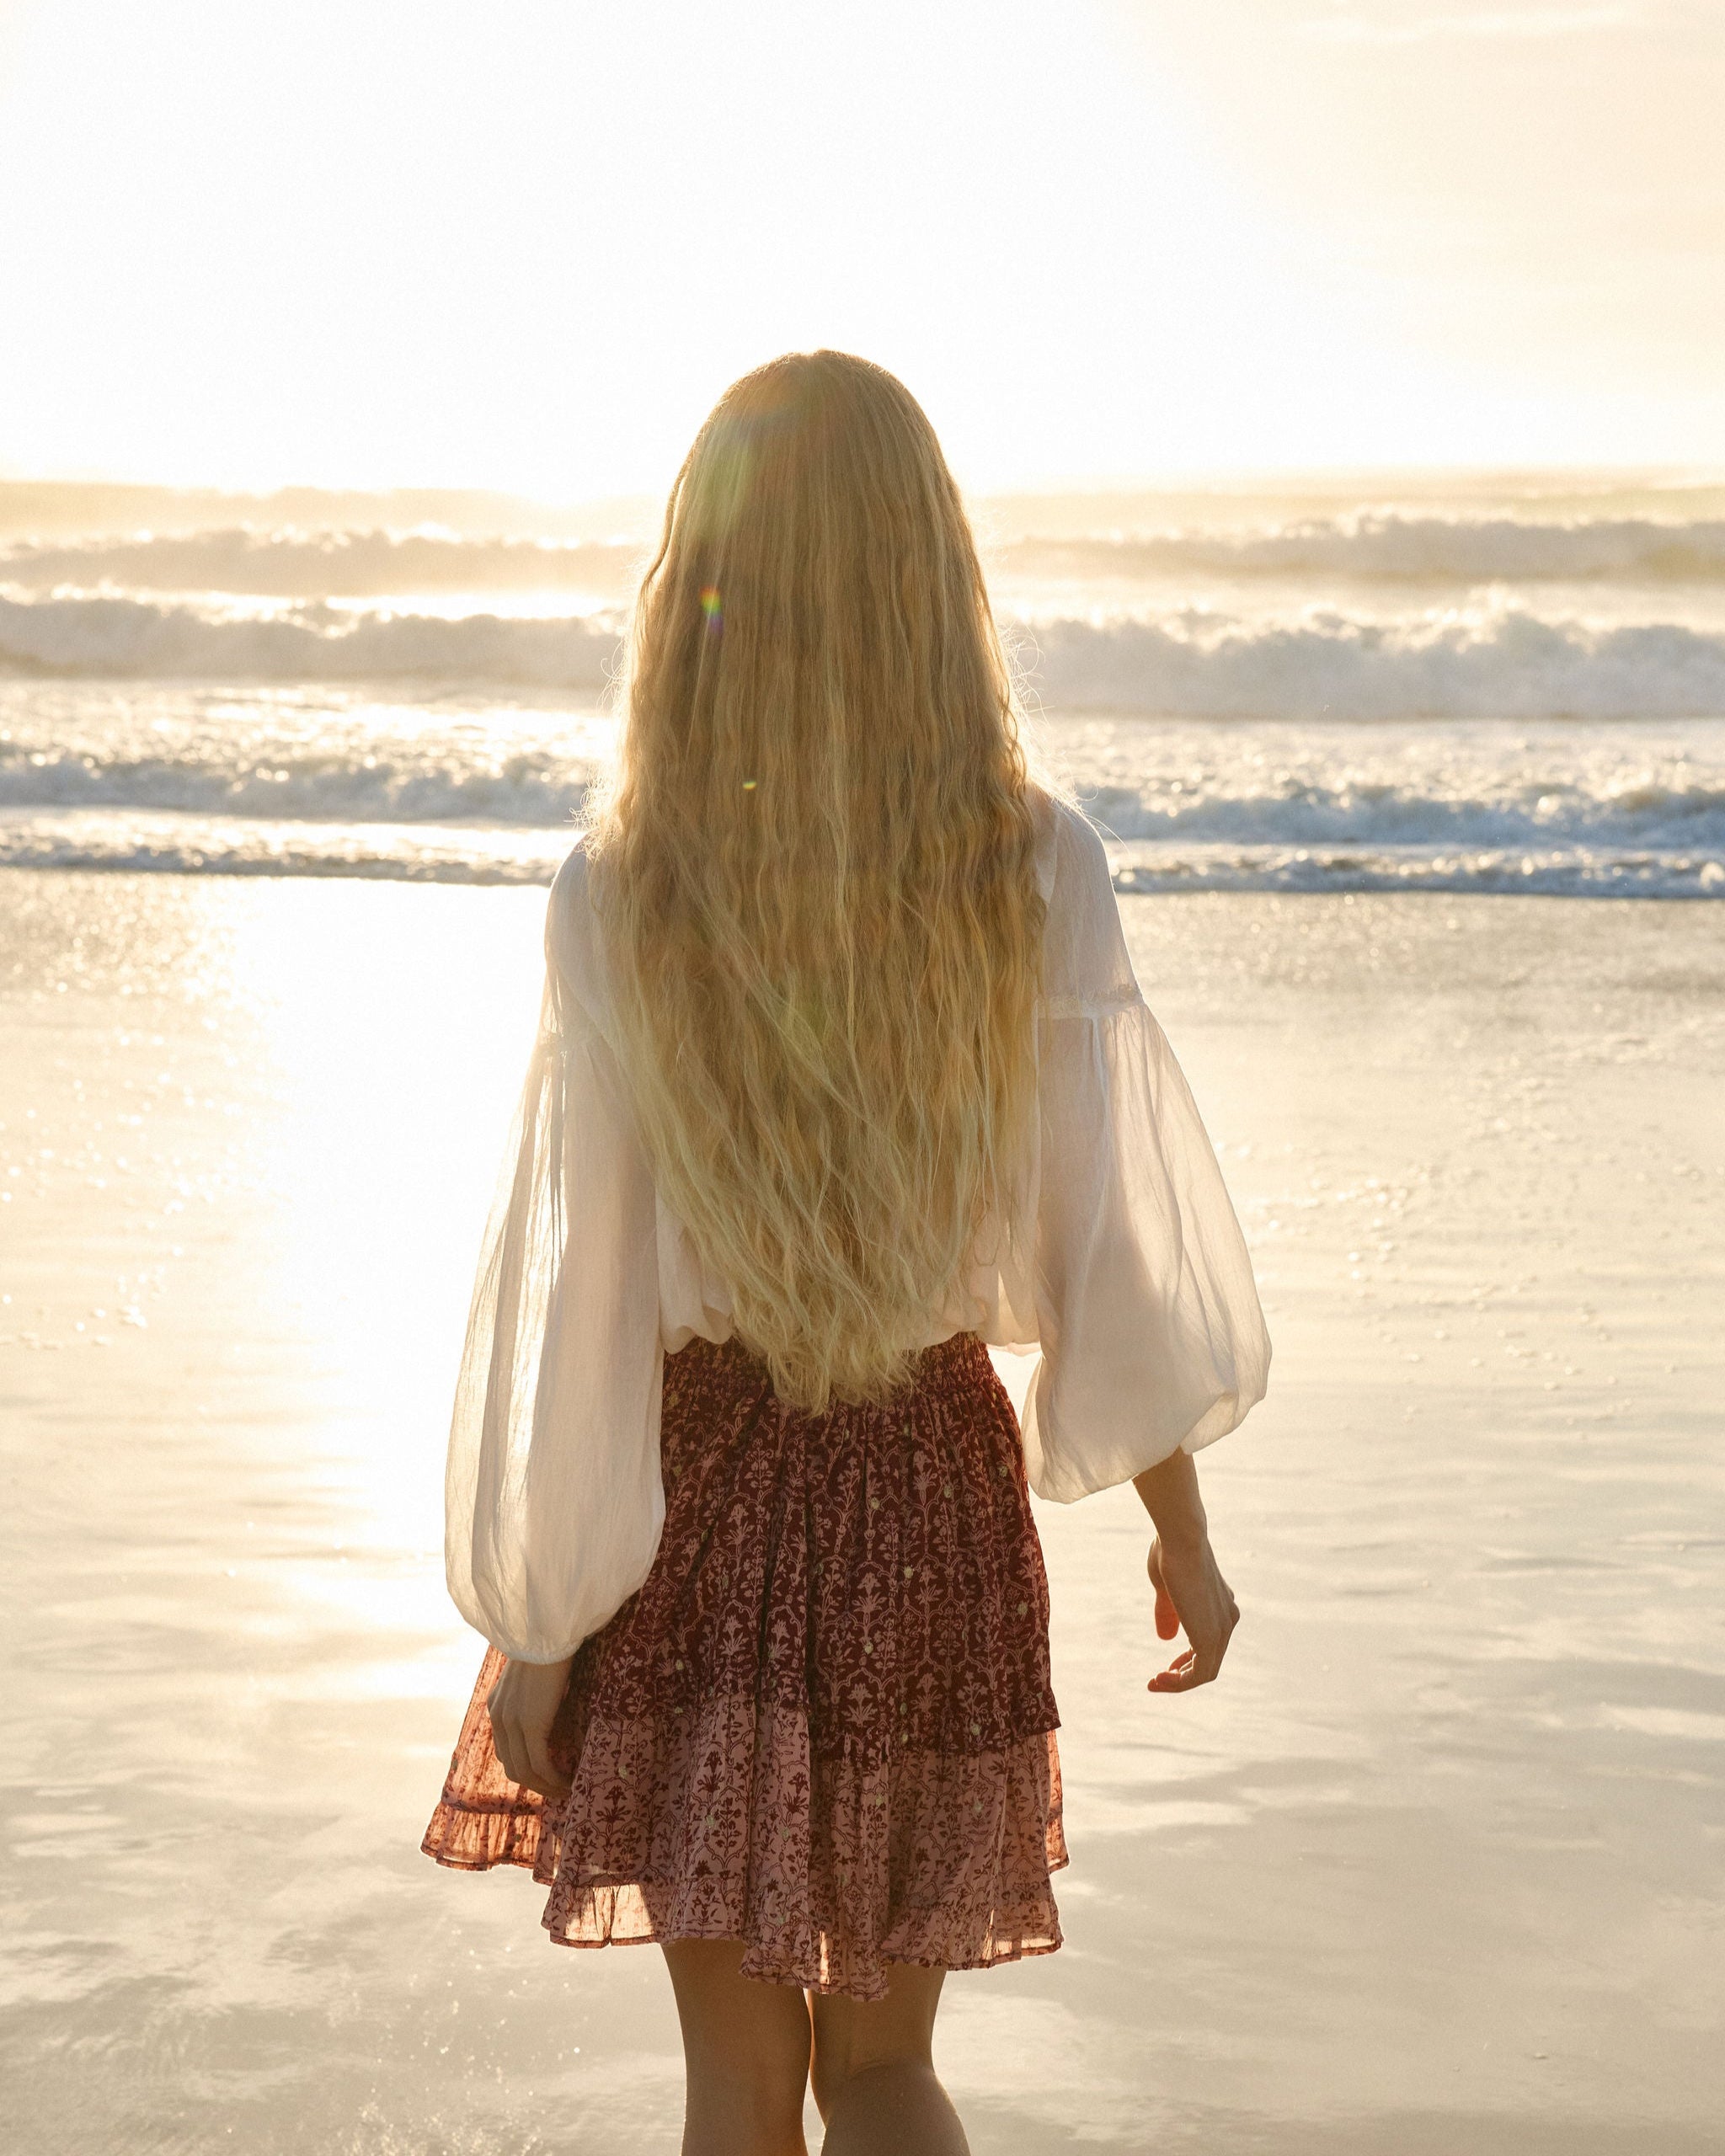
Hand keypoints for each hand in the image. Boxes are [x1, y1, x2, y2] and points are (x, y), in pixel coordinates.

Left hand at [487, 1655, 574, 1798]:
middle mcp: (498, 1717)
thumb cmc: (551, 1645)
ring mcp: (511, 1722)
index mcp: (496, 1706)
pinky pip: (540, 1764)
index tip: (548, 1776)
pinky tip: (570, 1781)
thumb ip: (533, 1694)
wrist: (550, 1631)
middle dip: (536, 1785)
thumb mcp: (534, 1675)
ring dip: (546, 1787)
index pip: (505, 1751)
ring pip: (525, 1772)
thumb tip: (551, 1706)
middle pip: (513, 1767)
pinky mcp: (530, 1725)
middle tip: (559, 1789)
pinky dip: (554, 1778)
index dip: (526, 1769)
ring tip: (567, 1790)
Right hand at [1147, 1530, 1239, 1693]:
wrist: (1181, 1539)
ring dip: (1179, 1682)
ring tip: (1155, 1682)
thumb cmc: (1170, 1553)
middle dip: (1184, 1673)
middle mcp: (1228, 1619)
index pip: (1210, 1642)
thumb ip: (1169, 1613)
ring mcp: (1223, 1629)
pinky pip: (1200, 1674)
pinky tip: (1160, 1679)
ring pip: (1207, 1671)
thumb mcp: (1167, 1589)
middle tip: (1159, 1678)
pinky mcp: (1211, 1638)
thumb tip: (1166, 1638)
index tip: (1168, 1665)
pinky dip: (1179, 1682)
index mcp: (1221, 1605)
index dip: (1188, 1658)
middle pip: (1210, 1659)